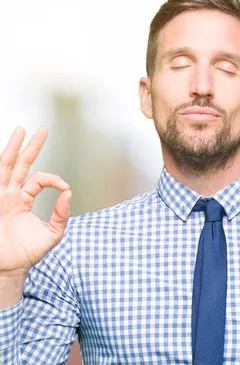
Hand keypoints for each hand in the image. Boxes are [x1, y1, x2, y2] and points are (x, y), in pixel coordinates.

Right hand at [0, 127, 70, 278]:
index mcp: (22, 199)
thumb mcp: (52, 233)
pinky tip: (5, 154)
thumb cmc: (27, 253)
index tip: (64, 186)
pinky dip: (1, 165)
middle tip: (41, 129)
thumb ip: (61, 214)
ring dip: (13, 148)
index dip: (53, 178)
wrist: (8, 267)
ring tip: (21, 130)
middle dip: (30, 146)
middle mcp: (9, 194)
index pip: (38, 179)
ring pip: (5, 165)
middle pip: (20, 164)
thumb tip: (69, 192)